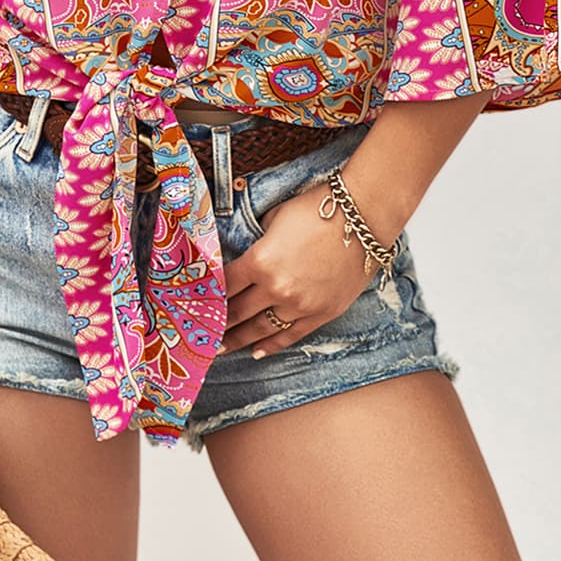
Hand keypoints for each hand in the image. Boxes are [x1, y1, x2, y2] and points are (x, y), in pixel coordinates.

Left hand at [219, 179, 388, 359]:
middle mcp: (277, 288)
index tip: (197, 306)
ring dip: (239, 340)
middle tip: (203, 334)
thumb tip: (248, 256)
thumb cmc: (318, 209)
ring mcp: (300, 305)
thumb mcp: (275, 218)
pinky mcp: (322, 313)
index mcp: (260, 261)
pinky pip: (291, 335)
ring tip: (222, 348)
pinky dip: (272, 345)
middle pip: (239, 312)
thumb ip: (258, 242)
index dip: (209, 297)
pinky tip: (257, 351)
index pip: (226, 285)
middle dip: (219, 324)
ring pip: (262, 329)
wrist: (363, 217)